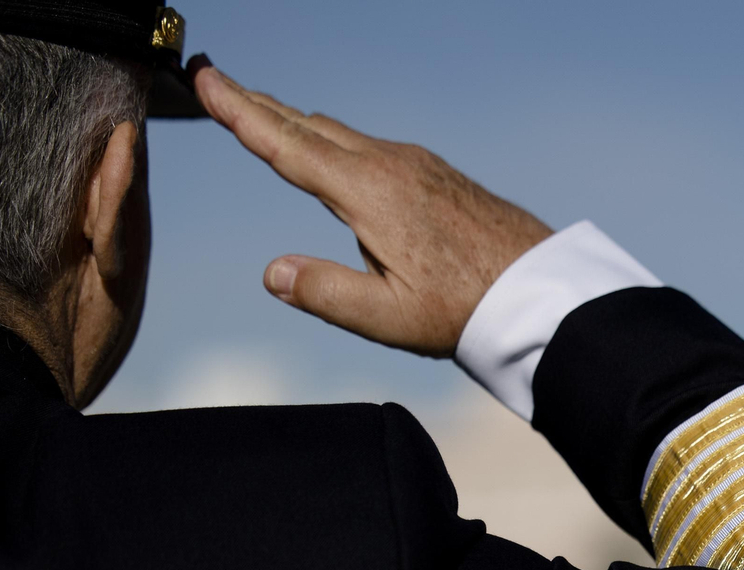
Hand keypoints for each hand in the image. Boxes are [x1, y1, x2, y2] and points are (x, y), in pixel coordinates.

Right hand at [193, 60, 554, 357]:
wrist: (540, 290)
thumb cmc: (467, 308)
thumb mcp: (389, 316)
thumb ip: (328, 294)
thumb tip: (272, 272)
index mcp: (369, 193)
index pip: (287, 145)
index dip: (239, 112)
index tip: (203, 79)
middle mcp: (391, 165)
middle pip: (309, 127)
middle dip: (258, 105)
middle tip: (213, 81)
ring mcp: (417, 165)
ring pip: (342, 135)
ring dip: (297, 122)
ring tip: (261, 112)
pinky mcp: (436, 174)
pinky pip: (371, 147)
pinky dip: (335, 141)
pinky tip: (333, 154)